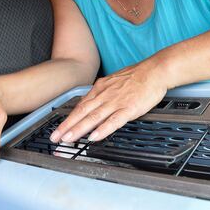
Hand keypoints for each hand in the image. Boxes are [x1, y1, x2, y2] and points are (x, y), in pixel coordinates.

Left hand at [50, 61, 166, 143]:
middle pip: (82, 112)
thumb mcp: (114, 81)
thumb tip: (93, 103)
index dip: (69, 118)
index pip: (80, 105)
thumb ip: (103, 93)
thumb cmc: (137, 76)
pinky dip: (102, 129)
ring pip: (93, 117)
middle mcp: (104, 95)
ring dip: (78, 129)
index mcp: (100, 88)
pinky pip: (113, 121)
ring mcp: (116, 102)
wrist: (155, 71)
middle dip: (67, 126)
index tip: (59, 129)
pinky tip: (94, 137)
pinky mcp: (129, 108)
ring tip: (68, 139)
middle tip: (55, 137)